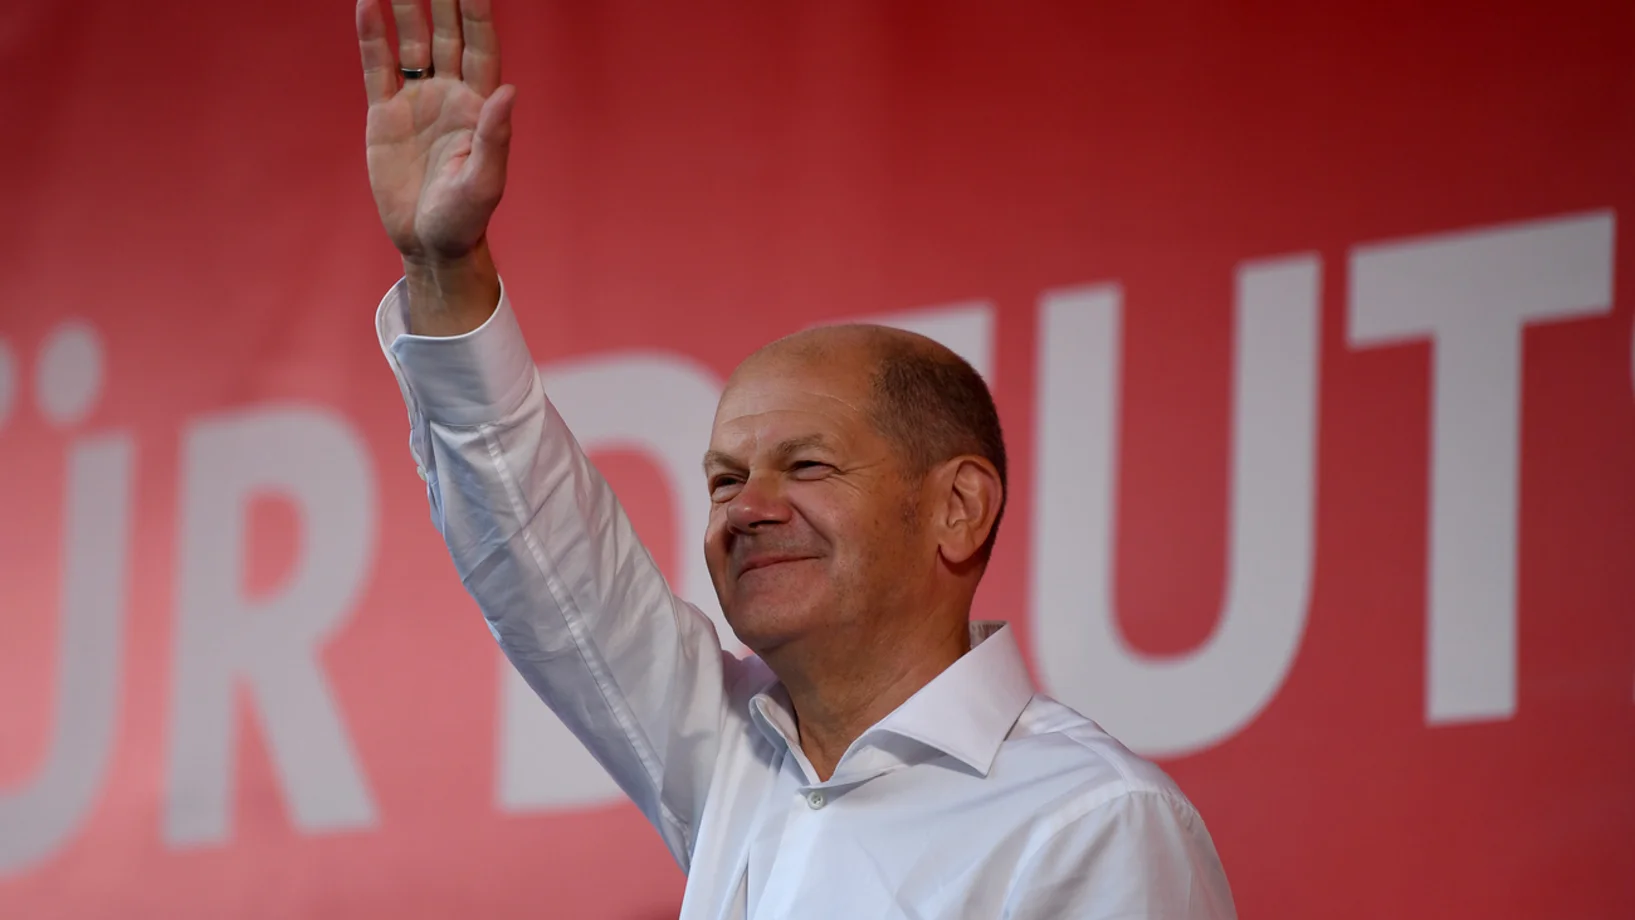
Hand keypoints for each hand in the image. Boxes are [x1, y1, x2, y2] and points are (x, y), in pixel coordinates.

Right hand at [357, 0, 515, 264]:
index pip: (480, 44)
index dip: (476, 9)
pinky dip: (373, 36)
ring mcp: (418, 100)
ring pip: (412, 40)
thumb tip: (509, 94)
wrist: (429, 242)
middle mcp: (450, 93)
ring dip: (406, 5)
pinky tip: (366, 3)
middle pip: (448, 31)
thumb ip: (494, 138)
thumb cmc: (465, 218)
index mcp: (480, 105)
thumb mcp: (484, 183)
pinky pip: (379, 66)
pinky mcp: (386, 114)